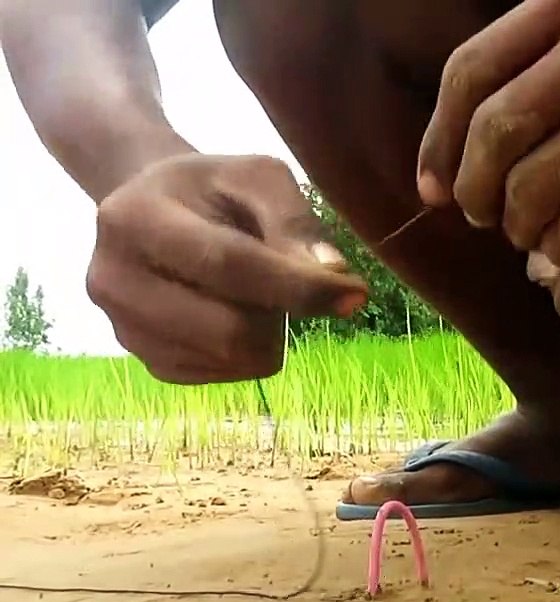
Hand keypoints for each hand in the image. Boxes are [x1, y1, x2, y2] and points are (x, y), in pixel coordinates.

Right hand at [88, 153, 367, 383]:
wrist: (151, 208)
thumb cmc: (212, 189)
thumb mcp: (256, 177)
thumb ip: (295, 219)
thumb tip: (333, 274)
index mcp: (133, 219)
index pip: (226, 264)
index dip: (297, 284)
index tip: (355, 293)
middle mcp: (111, 281)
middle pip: (227, 329)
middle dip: (281, 312)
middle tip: (292, 284)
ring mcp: (122, 329)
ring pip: (230, 358)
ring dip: (267, 332)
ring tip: (256, 292)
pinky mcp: (145, 361)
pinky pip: (222, 374)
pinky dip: (248, 351)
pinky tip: (236, 312)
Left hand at [416, 0, 559, 266]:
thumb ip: (537, 78)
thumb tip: (451, 168)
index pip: (474, 69)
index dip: (441, 138)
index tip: (435, 187)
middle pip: (501, 128)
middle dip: (479, 189)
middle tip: (487, 218)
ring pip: (543, 179)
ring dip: (521, 225)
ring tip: (529, 238)